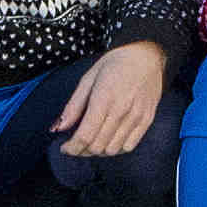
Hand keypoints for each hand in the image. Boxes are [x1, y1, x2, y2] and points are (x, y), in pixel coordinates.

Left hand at [56, 38, 169, 162]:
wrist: (146, 55)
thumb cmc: (114, 64)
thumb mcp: (88, 78)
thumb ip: (73, 105)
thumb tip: (59, 128)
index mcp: (103, 98)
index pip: (85, 136)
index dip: (72, 148)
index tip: (65, 148)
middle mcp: (121, 110)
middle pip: (97, 146)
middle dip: (82, 150)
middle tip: (76, 144)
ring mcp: (136, 117)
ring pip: (113, 150)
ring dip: (98, 151)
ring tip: (92, 141)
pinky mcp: (147, 120)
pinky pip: (129, 146)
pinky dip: (116, 149)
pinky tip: (109, 139)